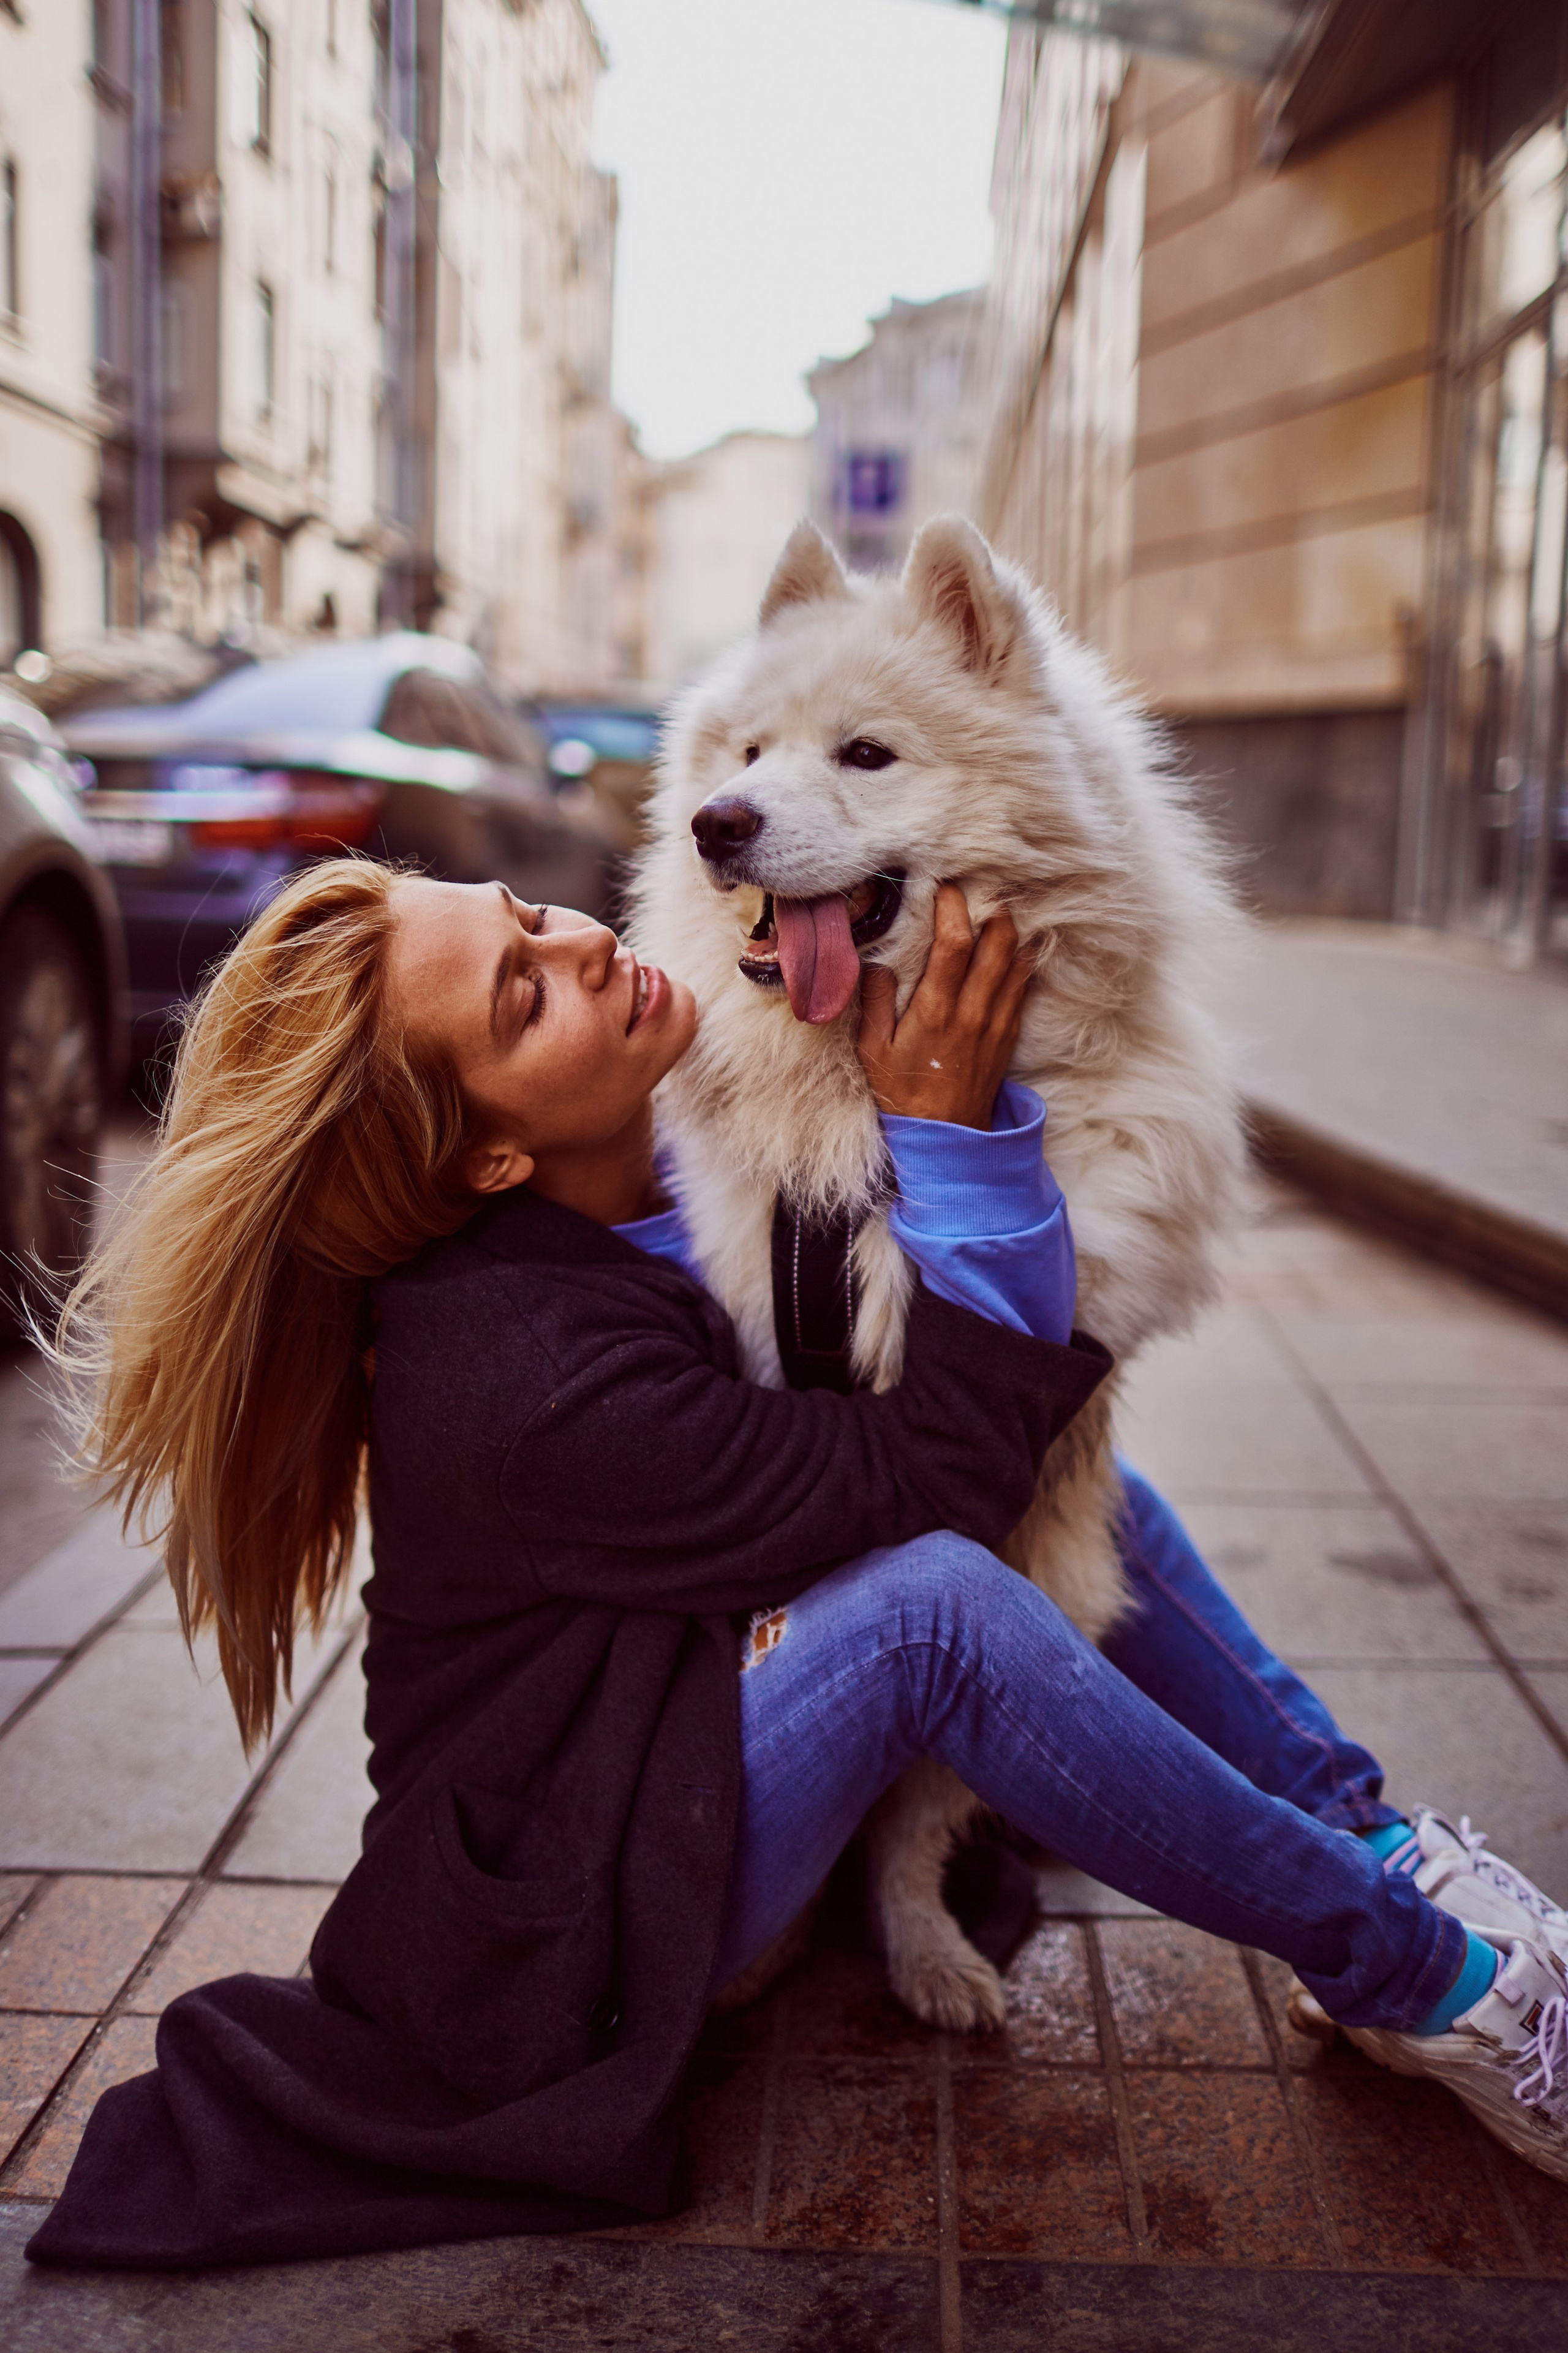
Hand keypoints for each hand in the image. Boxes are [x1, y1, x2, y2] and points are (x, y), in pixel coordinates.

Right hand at [857, 884, 1031, 1127]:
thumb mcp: (873, 1051)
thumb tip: (874, 963)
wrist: (946, 1139)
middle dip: (993, 907)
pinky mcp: (1010, 1032)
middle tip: (980, 890)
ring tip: (998, 908)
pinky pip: (1024, 984)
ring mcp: (998, 1021)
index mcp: (935, 1012)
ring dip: (1012, 928)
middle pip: (999, 942)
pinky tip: (1013, 945)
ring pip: (1019, 959)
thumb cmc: (903, 1094)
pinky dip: (1022, 958)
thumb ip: (873, 1003)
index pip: (954, 944)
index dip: (954, 908)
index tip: (945, 888)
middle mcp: (973, 1012)